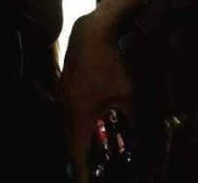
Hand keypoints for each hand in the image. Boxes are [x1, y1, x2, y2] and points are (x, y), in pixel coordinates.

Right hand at [59, 13, 133, 181]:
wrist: (90, 35)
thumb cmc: (110, 64)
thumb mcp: (128, 95)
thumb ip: (133, 120)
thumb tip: (142, 139)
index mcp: (79, 113)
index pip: (77, 152)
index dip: (80, 172)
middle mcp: (65, 107)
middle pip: (68, 141)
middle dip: (77, 160)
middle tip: (86, 174)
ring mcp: (61, 95)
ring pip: (65, 126)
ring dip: (74, 141)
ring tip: (86, 154)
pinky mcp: (63, 86)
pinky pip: (65, 113)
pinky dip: (73, 125)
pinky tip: (85, 125)